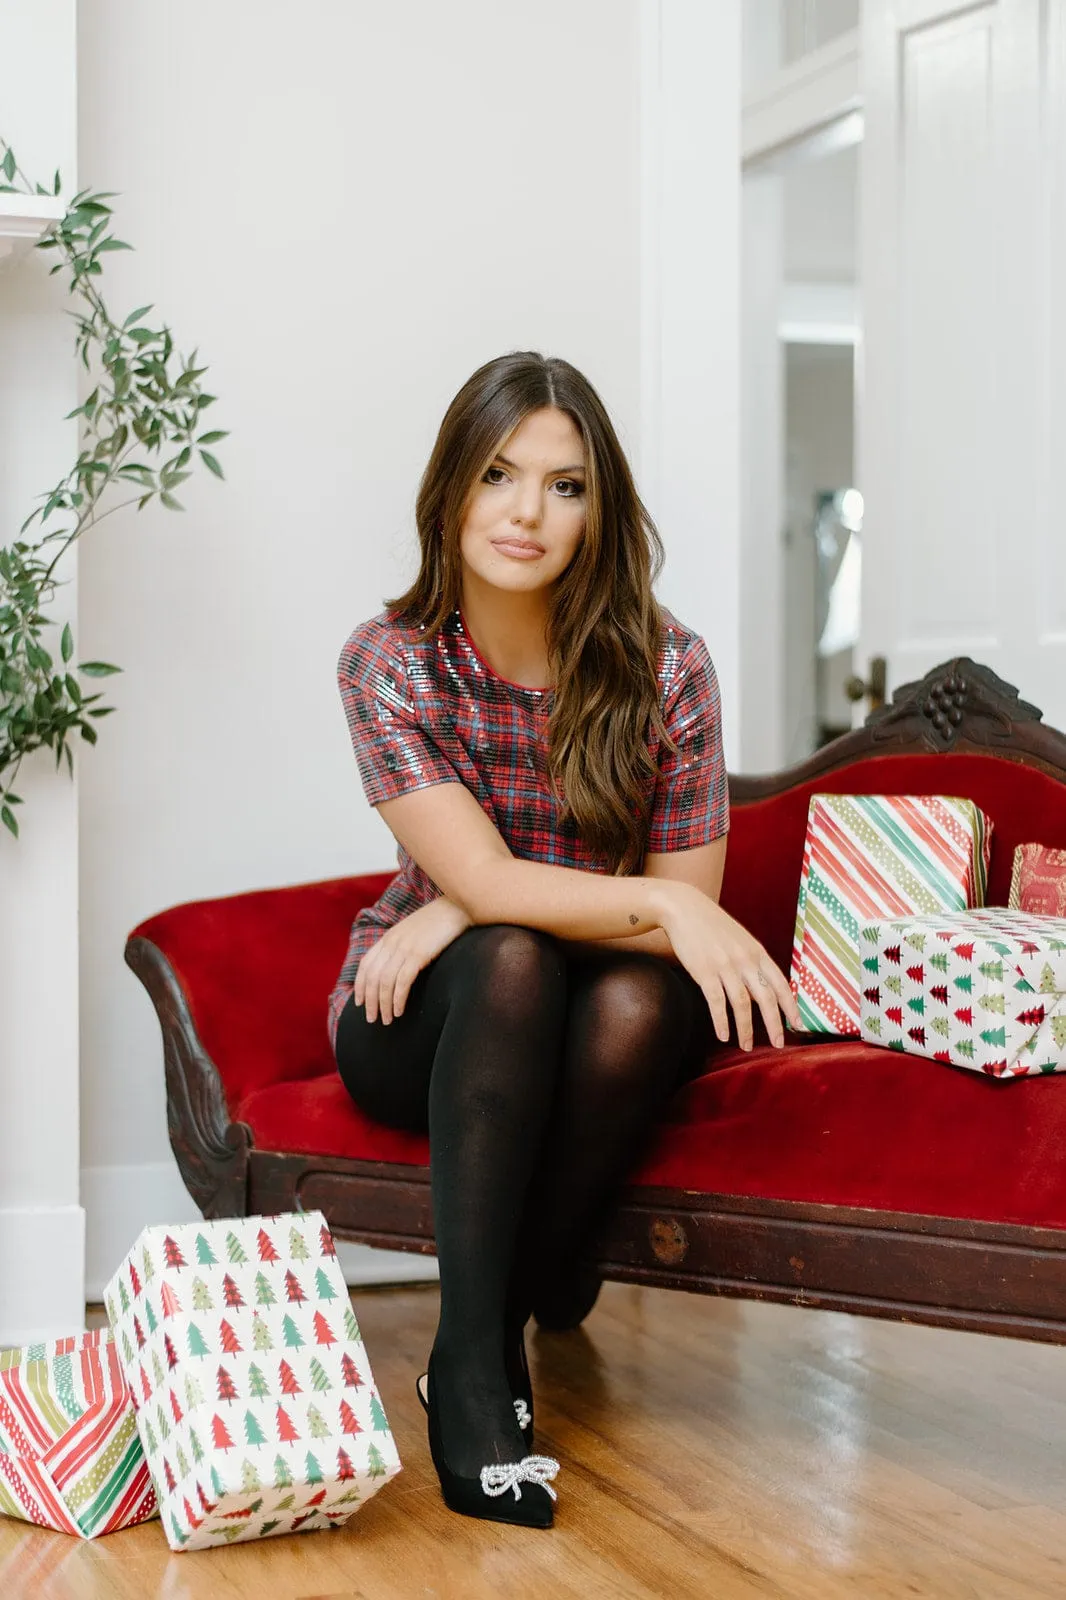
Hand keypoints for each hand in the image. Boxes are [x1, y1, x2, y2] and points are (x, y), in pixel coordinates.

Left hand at [354, 896, 471, 1024]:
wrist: (459, 905)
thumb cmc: (441, 921)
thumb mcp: (415, 931)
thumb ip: (403, 945)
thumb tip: (399, 966)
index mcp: (389, 936)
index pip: (365, 964)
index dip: (360, 985)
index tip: (360, 1002)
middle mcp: (392, 942)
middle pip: (372, 977)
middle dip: (370, 1001)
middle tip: (373, 1019)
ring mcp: (404, 947)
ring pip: (384, 982)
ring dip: (383, 1004)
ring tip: (387, 1020)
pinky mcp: (419, 954)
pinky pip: (402, 981)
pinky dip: (398, 999)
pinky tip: (399, 1010)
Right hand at [658, 883, 801, 1050]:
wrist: (684, 908)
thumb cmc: (712, 926)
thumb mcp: (741, 939)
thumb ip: (753, 961)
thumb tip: (763, 988)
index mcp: (757, 952)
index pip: (781, 984)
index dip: (791, 1008)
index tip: (799, 1026)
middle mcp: (745, 960)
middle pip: (766, 998)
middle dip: (774, 1025)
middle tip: (778, 1045)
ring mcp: (725, 965)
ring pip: (742, 1004)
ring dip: (745, 1029)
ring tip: (745, 1046)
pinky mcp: (704, 971)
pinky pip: (716, 1002)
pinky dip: (721, 1021)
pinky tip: (723, 1035)